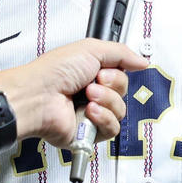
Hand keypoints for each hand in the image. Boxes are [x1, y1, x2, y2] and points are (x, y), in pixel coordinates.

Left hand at [0, 39, 146, 149]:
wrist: (39, 96)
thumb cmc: (54, 72)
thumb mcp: (92, 49)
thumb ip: (122, 53)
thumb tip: (142, 61)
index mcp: (90, 73)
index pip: (121, 75)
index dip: (117, 73)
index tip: (105, 70)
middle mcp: (91, 93)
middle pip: (123, 93)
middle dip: (112, 86)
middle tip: (94, 82)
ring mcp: (90, 114)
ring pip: (120, 111)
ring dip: (106, 101)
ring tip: (87, 96)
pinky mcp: (88, 133)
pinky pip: (112, 129)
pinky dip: (102, 118)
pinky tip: (89, 111)